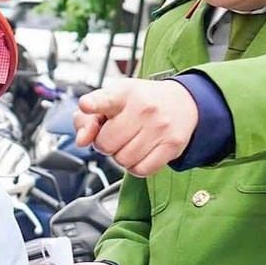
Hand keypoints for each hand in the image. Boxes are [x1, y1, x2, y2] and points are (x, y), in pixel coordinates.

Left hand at [74, 78, 199, 175]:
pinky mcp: (172, 145)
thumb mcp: (114, 100)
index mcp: (124, 93)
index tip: (86, 105)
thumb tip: (82, 140)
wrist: (183, 102)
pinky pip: (142, 170)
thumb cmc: (142, 102)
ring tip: (130, 143)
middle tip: (115, 136)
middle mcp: (143, 108)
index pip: (105, 99)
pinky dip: (136, 167)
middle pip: (106, 144)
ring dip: (121, 157)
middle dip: (105, 144)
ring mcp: (159, 127)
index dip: (92, 104)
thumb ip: (89, 118)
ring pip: (123, 160)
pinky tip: (140, 153)